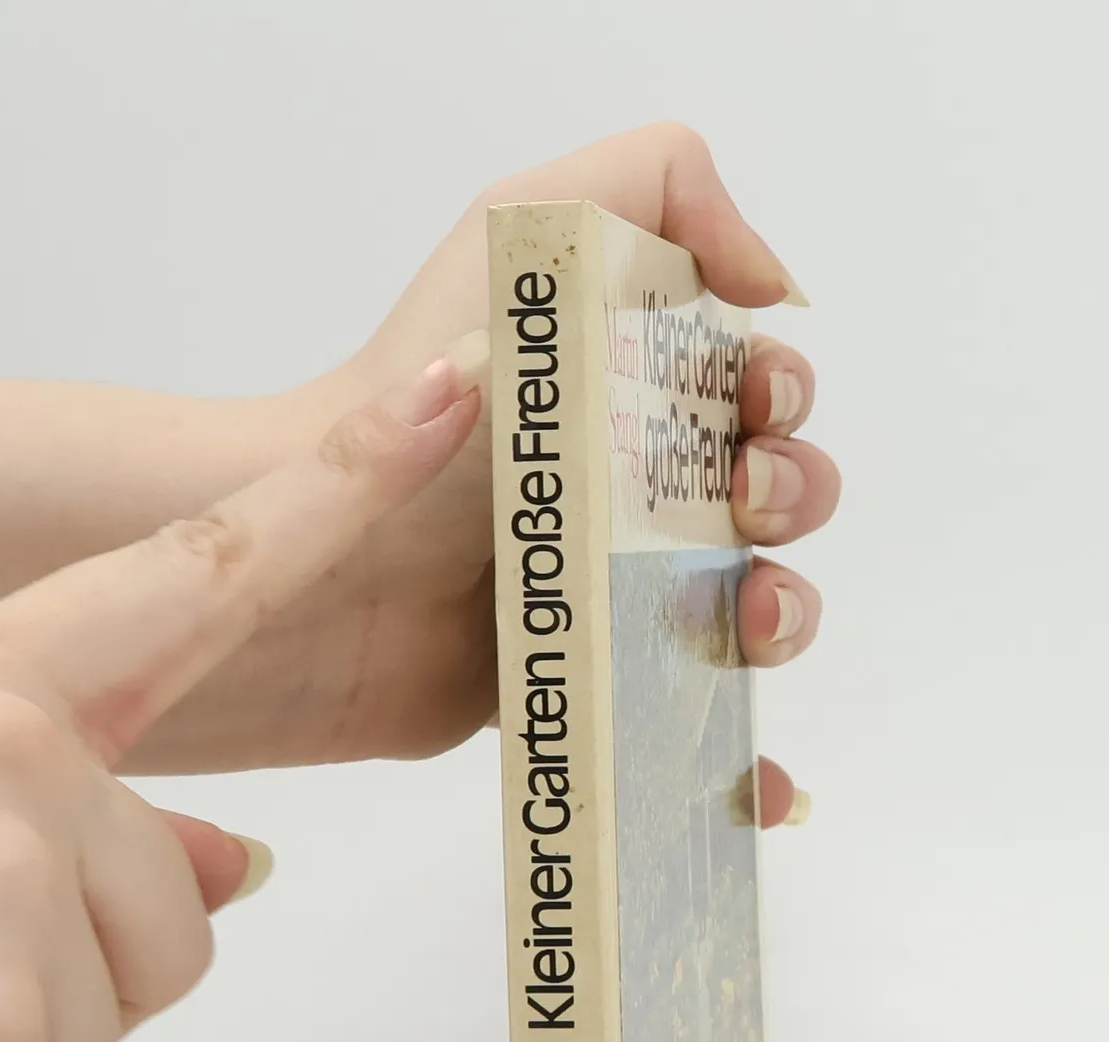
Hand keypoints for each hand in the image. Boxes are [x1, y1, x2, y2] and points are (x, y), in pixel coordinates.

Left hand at [128, 124, 839, 825]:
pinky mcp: (572, 689)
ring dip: (785, 618)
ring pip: (744, 615)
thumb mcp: (524, 227)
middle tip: (742, 507)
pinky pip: (673, 728)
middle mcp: (623, 493)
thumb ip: (658, 187)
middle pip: (772, 503)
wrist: (315, 556)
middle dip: (793, 500)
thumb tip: (774, 284)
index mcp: (625, 391)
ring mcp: (602, 597)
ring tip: (749, 624)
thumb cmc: (410, 393)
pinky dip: (732, 764)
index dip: (780, 401)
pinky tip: (764, 787)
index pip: (754, 394)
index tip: (752, 411)